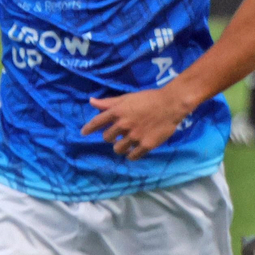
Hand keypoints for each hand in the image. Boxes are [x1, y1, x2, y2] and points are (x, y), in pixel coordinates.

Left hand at [81, 88, 195, 159]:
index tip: (83, 133)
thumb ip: (108, 103)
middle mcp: (123, 125)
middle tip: (117, 134)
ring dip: (119, 146)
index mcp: (117, 112)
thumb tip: (91, 102)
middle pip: (107, 137)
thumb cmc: (147, 98)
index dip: (88, 128)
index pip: (97, 122)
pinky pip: (132, 156)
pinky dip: (131, 155)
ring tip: (125, 143)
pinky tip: (133, 151)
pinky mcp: (146, 145)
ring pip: (118, 148)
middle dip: (109, 136)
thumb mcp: (126, 98)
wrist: (170, 105)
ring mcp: (134, 136)